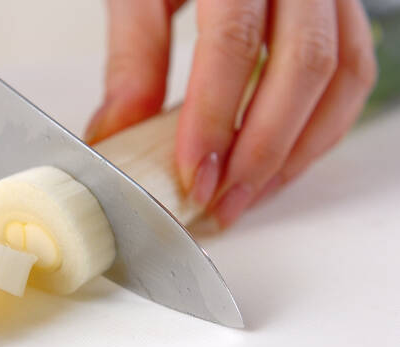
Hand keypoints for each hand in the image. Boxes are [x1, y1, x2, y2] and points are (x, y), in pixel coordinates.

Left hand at [86, 0, 376, 229]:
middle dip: (262, 150)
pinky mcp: (340, 10)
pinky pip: (353, 71)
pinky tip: (281, 162)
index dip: (215, 118)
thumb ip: (133, 57)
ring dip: (298, 150)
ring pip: (341, 75)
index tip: (194, 177)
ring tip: (250, 195)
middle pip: (303, 66)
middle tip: (223, 202)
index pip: (233, 42)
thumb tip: (119, 134)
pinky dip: (321, 127)